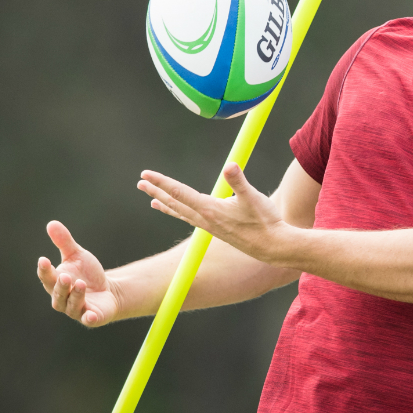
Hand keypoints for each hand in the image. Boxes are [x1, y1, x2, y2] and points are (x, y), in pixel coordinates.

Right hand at [37, 221, 119, 326]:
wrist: (108, 291)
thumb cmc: (87, 273)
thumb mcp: (77, 255)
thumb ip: (64, 242)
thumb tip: (51, 223)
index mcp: (56, 283)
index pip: (46, 278)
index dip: (44, 270)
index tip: (43, 260)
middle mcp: (62, 299)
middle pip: (57, 294)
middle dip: (61, 285)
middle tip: (65, 276)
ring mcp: (76, 310)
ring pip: (72, 305)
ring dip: (75, 295)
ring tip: (81, 283)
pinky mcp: (91, 317)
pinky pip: (88, 319)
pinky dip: (89, 317)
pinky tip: (91, 315)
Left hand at [138, 163, 287, 260]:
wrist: (272, 246)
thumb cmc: (265, 221)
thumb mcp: (253, 197)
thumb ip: (239, 181)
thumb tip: (229, 166)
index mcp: (210, 209)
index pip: (180, 192)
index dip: (162, 182)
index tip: (146, 174)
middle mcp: (205, 219)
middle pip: (175, 202)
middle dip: (156, 191)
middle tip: (140, 183)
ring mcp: (210, 226)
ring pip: (181, 212)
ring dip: (165, 204)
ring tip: (151, 200)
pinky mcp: (216, 229)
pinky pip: (190, 219)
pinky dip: (180, 213)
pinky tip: (181, 212)